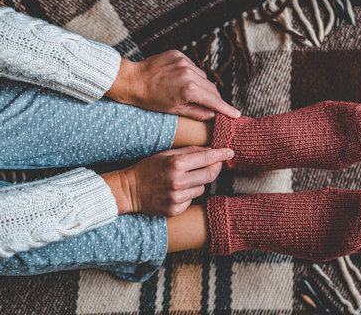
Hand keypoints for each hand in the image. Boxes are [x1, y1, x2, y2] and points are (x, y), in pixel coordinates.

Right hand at [102, 146, 233, 215]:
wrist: (130, 190)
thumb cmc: (148, 168)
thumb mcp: (167, 154)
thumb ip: (190, 152)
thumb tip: (211, 150)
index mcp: (176, 164)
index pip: (207, 158)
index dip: (221, 154)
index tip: (230, 152)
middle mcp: (178, 181)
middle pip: (210, 174)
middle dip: (216, 167)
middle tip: (217, 162)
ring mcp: (177, 197)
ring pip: (202, 188)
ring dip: (200, 181)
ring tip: (186, 178)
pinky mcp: (176, 209)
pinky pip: (193, 199)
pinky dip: (190, 193)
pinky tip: (177, 190)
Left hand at [105, 50, 239, 119]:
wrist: (131, 80)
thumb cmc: (149, 99)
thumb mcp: (174, 110)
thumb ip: (197, 113)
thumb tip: (213, 116)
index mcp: (189, 90)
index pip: (214, 101)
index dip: (226, 109)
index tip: (236, 115)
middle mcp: (190, 74)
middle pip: (212, 88)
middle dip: (215, 99)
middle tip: (216, 108)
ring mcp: (184, 62)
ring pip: (203, 77)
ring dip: (203, 87)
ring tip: (193, 95)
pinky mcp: (178, 55)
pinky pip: (193, 67)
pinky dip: (193, 76)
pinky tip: (183, 82)